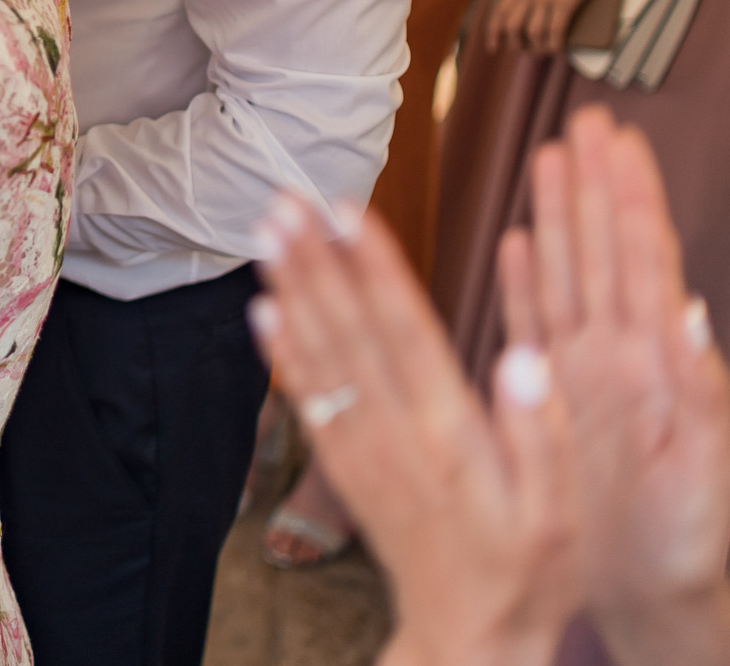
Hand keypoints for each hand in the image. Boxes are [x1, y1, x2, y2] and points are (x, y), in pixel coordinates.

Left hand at [252, 197, 577, 665]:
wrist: (468, 635)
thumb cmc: (526, 566)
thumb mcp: (558, 508)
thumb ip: (537, 429)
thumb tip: (520, 354)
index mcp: (449, 432)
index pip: (404, 332)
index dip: (374, 268)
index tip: (347, 212)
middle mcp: (394, 433)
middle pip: (348, 329)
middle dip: (315, 259)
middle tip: (284, 198)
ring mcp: (361, 450)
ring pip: (319, 354)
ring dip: (289, 288)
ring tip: (264, 230)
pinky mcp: (343, 468)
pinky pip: (305, 399)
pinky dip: (282, 353)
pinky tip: (260, 311)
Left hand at [485, 0, 606, 55]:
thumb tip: (529, 11)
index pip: (499, 12)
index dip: (494, 32)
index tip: (492, 47)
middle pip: (512, 26)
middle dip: (516, 43)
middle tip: (525, 50)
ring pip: (533, 32)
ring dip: (537, 47)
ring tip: (543, 51)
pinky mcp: (565, 1)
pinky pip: (555, 30)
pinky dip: (555, 44)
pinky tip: (558, 49)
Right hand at [500, 109, 729, 661]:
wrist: (658, 598)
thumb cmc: (689, 548)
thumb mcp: (704, 475)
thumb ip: (699, 392)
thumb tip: (690, 313)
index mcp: (656, 367)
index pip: (641, 261)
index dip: (629, 198)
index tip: (618, 142)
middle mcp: (620, 358)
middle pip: (604, 252)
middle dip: (596, 184)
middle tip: (587, 122)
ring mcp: (588, 376)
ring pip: (571, 275)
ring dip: (560, 216)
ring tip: (550, 158)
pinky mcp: (558, 402)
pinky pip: (536, 328)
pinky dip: (526, 284)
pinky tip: (517, 246)